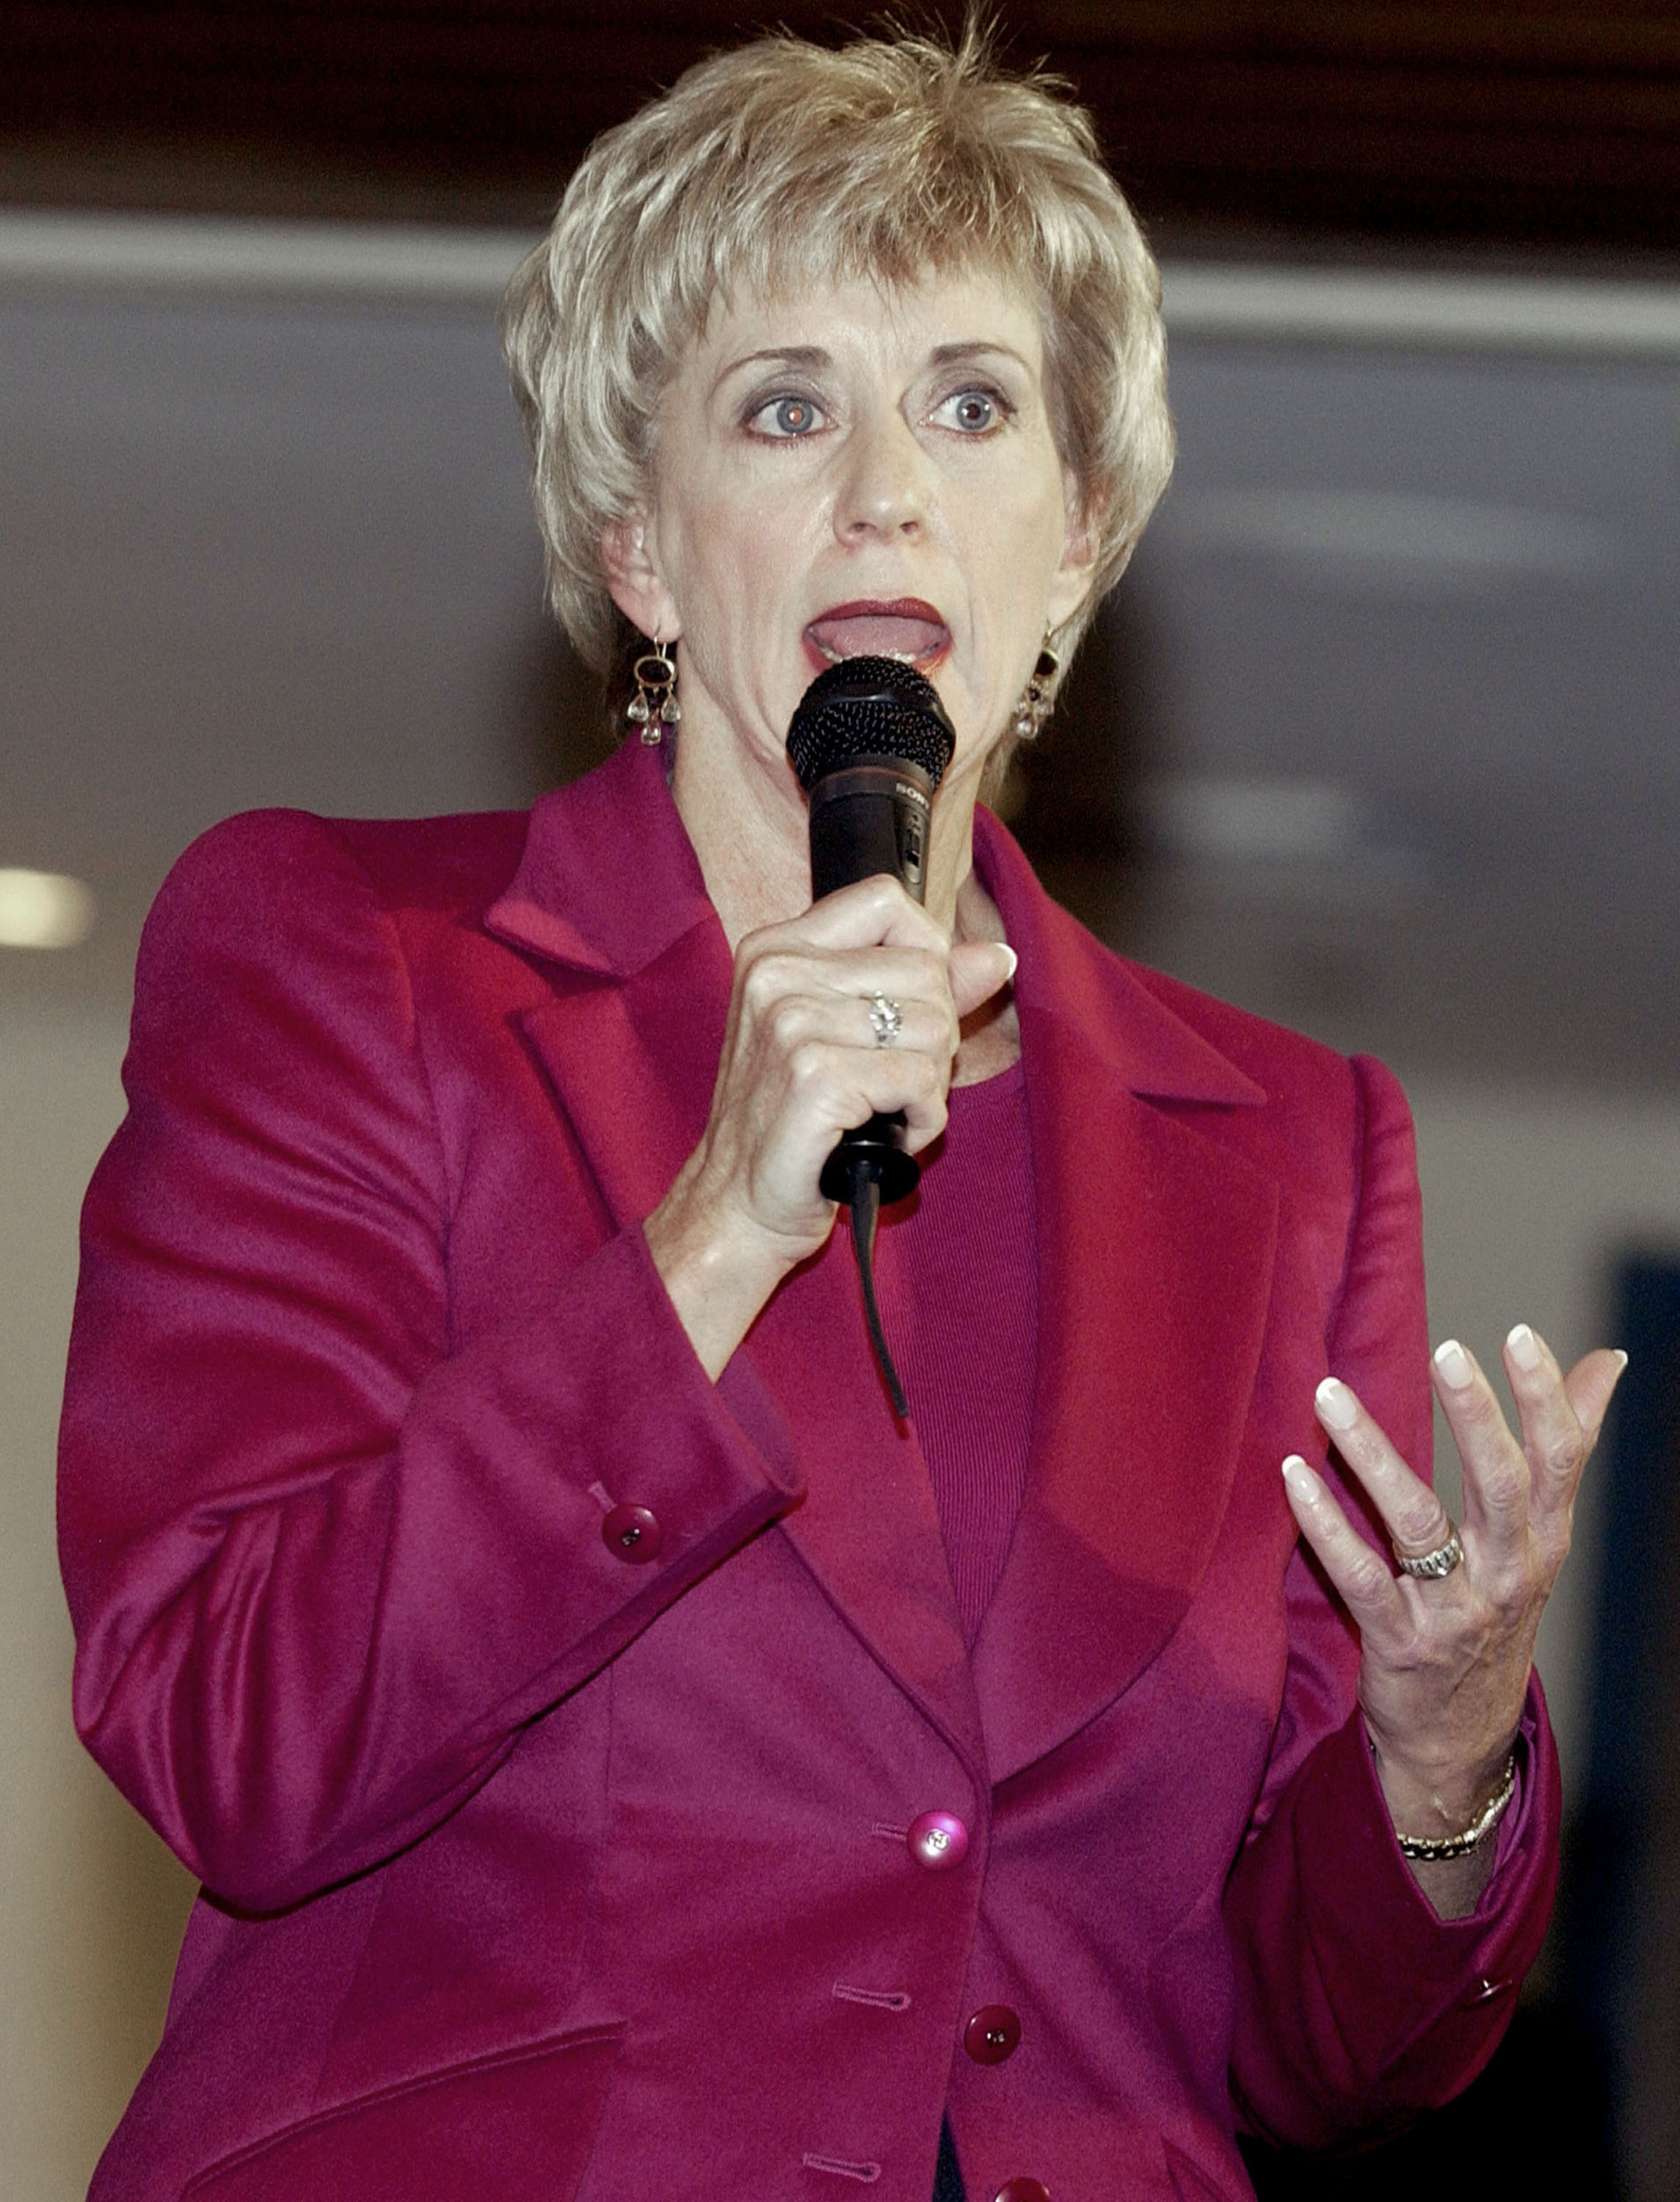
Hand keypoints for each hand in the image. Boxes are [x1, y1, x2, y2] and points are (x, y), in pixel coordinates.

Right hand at [645, 874, 1015, 1376]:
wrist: (736, 1206)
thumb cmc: (792, 1124)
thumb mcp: (848, 1037)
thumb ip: (922, 987)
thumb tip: (998, 955)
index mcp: (778, 949)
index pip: (885, 899)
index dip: (926, 953)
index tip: (910, 1009)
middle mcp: (778, 973)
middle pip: (926, 969)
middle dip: (935, 1035)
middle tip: (892, 1080)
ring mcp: (791, 1022)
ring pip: (934, 1027)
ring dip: (929, 1084)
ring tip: (885, 1111)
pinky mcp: (814, 1075)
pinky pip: (921, 1080)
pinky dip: (922, 1120)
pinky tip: (887, 1138)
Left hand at [1282, 1327, 1625, 1912]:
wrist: (1460, 1739)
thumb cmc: (1497, 1613)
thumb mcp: (1539, 1538)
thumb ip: (1566, 1445)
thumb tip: (1606, 1362)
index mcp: (1544, 1540)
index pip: (1559, 1461)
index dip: (1544, 1398)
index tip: (1518, 1334)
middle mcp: (1508, 1573)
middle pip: (1501, 1486)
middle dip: (1478, 1418)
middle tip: (1448, 1353)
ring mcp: (1453, 1611)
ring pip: (1417, 1522)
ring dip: (1371, 1453)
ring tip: (1330, 1393)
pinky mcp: (1398, 1641)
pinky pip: (1357, 1575)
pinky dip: (1323, 1524)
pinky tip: (1295, 1475)